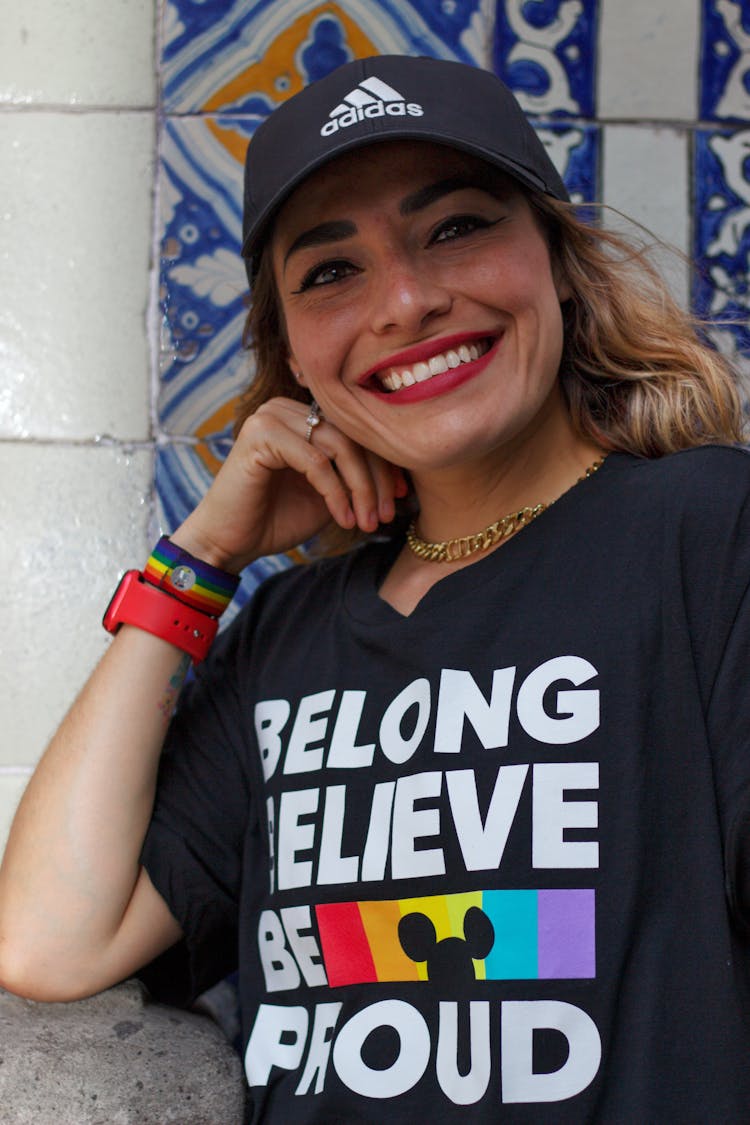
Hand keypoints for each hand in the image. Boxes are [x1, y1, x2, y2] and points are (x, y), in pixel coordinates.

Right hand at [172, 397, 405, 571]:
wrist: (229, 543)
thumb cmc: (277, 519)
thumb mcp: (329, 495)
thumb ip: (355, 477)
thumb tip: (403, 475)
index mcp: (302, 416)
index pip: (356, 430)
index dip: (384, 463)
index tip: (400, 497)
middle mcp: (286, 408)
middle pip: (352, 435)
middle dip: (376, 479)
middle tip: (387, 515)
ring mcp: (271, 417)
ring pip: (339, 446)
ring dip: (360, 488)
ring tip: (367, 522)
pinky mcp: (260, 435)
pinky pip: (316, 460)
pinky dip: (335, 492)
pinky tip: (343, 519)